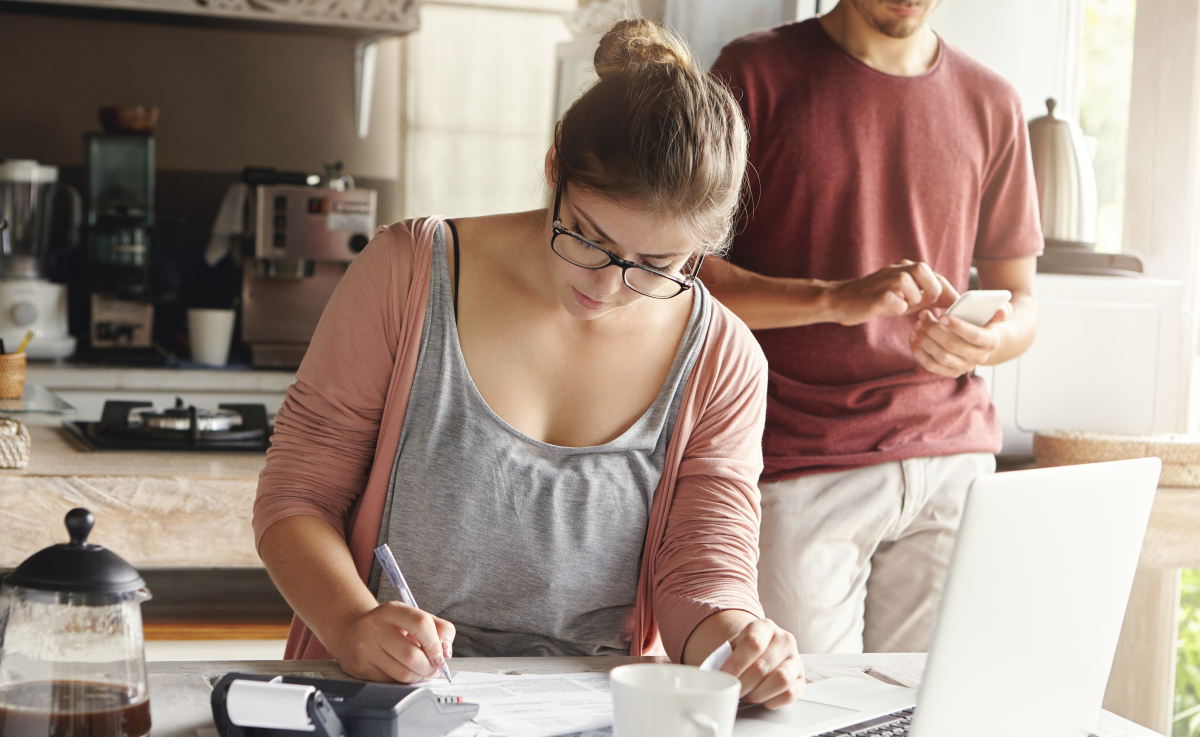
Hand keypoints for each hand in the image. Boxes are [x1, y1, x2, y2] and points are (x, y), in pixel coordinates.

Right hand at [326, 601, 455, 682]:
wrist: (350, 632)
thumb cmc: (388, 625)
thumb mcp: (411, 616)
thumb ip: (437, 628)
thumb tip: (446, 651)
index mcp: (391, 610)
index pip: (421, 624)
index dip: (436, 644)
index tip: (441, 655)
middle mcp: (375, 628)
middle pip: (412, 655)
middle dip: (429, 666)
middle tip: (435, 668)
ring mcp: (365, 649)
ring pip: (402, 673)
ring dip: (419, 676)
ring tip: (422, 671)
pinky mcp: (360, 668)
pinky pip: (391, 681)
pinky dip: (404, 680)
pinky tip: (405, 671)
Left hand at [720, 619, 804, 708]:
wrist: (761, 650)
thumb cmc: (744, 651)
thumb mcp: (732, 647)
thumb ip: (721, 658)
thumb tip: (708, 676)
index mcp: (765, 627)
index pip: (753, 644)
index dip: (736, 664)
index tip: (724, 677)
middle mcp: (784, 640)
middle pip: (763, 666)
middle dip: (744, 684)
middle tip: (733, 690)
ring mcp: (795, 659)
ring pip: (780, 680)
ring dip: (758, 693)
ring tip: (747, 694)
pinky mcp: (801, 678)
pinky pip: (790, 693)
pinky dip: (773, 700)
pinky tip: (762, 699)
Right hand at [827, 260, 957, 325]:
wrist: (841, 300)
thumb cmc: (876, 299)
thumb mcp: (906, 296)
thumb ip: (927, 296)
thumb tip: (952, 301)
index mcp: (907, 268)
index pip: (937, 277)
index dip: (948, 293)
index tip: (954, 307)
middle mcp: (897, 269)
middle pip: (926, 272)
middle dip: (931, 292)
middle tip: (925, 306)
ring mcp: (884, 280)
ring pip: (910, 284)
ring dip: (913, 299)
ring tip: (904, 306)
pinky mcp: (875, 295)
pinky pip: (895, 301)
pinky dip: (898, 308)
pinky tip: (891, 309)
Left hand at [909, 304, 1012, 376]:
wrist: (985, 340)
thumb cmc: (986, 321)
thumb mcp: (997, 313)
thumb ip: (1003, 310)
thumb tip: (1002, 311)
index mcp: (991, 341)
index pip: (974, 336)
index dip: (957, 326)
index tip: (942, 315)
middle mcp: (979, 357)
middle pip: (952, 346)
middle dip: (934, 329)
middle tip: (923, 315)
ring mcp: (964, 367)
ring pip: (940, 356)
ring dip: (925, 339)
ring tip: (917, 323)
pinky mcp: (951, 371)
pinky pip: (931, 365)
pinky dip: (919, 352)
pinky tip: (913, 337)